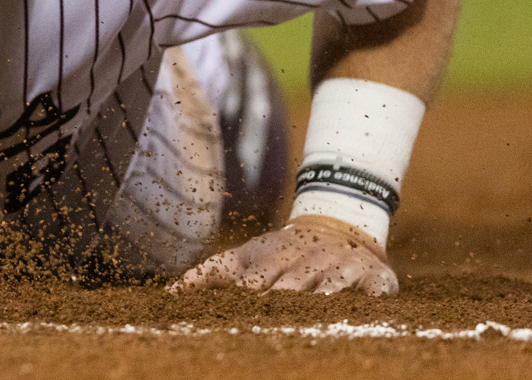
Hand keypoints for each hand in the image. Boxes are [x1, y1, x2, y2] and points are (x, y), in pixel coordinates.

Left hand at [169, 215, 397, 295]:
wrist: (336, 226)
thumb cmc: (279, 253)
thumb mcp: (242, 257)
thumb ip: (207, 274)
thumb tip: (168, 294)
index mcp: (271, 257)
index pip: (256, 279)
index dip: (249, 294)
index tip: (239, 307)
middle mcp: (306, 259)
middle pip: (292, 285)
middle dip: (282, 299)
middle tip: (270, 316)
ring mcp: (340, 265)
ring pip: (330, 285)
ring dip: (320, 299)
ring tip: (310, 312)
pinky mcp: (375, 275)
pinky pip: (373, 288)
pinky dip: (368, 298)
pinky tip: (358, 309)